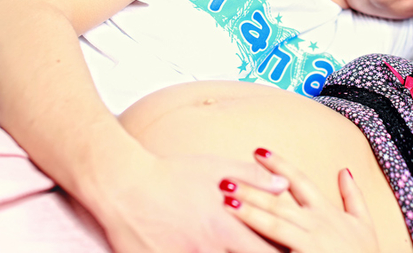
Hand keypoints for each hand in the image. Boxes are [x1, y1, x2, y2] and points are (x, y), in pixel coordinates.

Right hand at [91, 147, 289, 252]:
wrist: (123, 186)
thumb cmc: (171, 174)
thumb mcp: (215, 168)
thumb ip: (252, 177)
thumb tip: (283, 186)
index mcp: (225, 227)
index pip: (266, 252)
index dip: (282, 252)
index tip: (288, 249)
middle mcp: (207, 250)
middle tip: (264, 251)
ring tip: (226, 249)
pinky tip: (197, 250)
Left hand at [220, 149, 379, 252]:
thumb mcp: (363, 223)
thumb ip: (353, 196)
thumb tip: (344, 169)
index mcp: (327, 212)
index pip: (300, 181)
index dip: (278, 164)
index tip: (257, 151)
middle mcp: (317, 225)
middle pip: (279, 202)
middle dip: (252, 189)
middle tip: (225, 178)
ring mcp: (311, 245)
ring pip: (275, 225)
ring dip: (250, 212)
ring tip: (226, 202)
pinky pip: (275, 252)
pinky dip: (257, 247)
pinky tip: (237, 243)